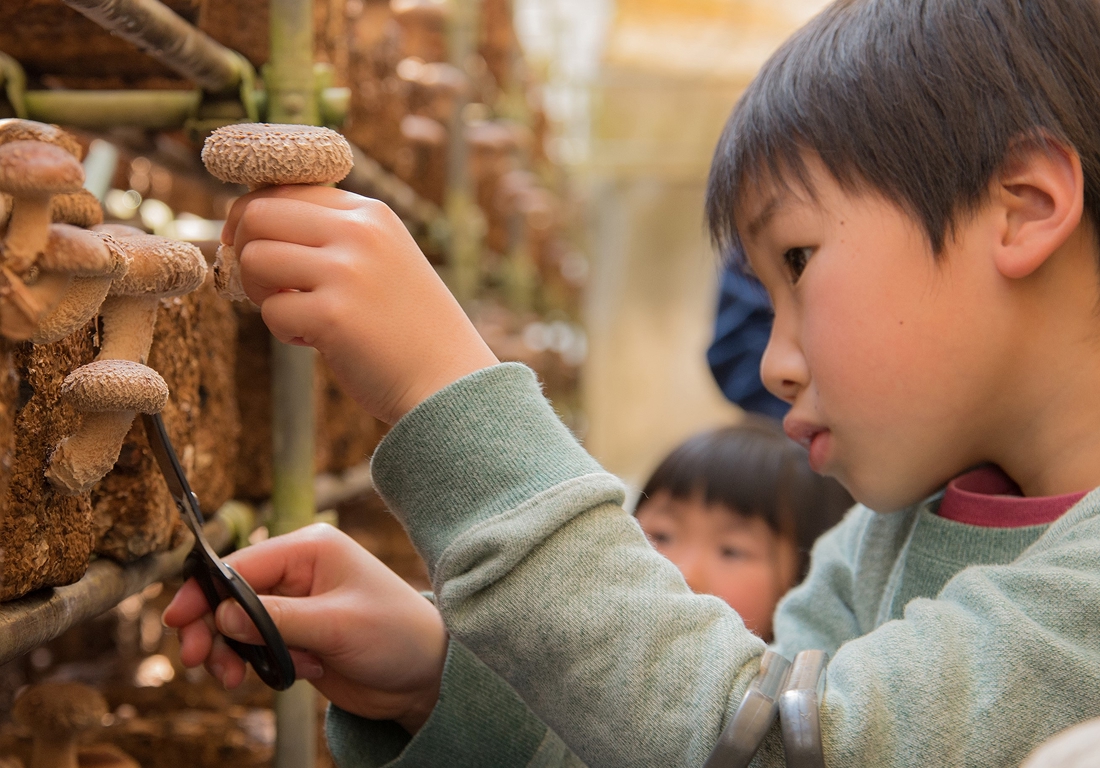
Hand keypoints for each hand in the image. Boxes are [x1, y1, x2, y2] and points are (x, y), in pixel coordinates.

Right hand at [162, 524, 446, 732]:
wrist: (426, 676)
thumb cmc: (396, 636)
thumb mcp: (337, 625)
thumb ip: (277, 620)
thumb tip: (222, 617)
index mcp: (311, 548)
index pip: (242, 564)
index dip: (206, 592)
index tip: (179, 622)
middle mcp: (300, 571)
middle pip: (232, 595)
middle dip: (212, 628)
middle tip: (201, 662)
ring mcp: (297, 604)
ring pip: (239, 625)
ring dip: (234, 652)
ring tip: (239, 680)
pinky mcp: (298, 635)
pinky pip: (257, 647)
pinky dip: (259, 664)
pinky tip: (293, 675)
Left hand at [223, 185, 498, 423]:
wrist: (450, 380)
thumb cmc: (409, 326)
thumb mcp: (383, 258)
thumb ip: (334, 234)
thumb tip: (249, 221)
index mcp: (370, 213)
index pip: (285, 189)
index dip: (254, 218)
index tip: (254, 248)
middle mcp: (359, 233)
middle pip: (257, 214)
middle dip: (245, 250)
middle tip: (267, 286)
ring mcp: (346, 273)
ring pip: (255, 259)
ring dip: (261, 293)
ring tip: (295, 314)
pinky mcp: (332, 316)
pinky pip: (271, 312)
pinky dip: (285, 333)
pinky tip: (318, 341)